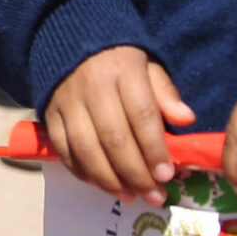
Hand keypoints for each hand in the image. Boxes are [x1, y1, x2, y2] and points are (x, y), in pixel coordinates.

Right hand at [44, 45, 195, 205]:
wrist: (69, 39)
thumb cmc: (118, 60)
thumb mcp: (148, 66)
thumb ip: (165, 94)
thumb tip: (186, 120)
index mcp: (123, 71)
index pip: (141, 115)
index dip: (154, 149)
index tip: (166, 175)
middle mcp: (93, 87)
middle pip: (114, 138)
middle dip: (136, 174)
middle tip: (153, 196)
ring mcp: (67, 102)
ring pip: (87, 149)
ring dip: (109, 179)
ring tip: (129, 196)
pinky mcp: (50, 114)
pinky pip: (64, 149)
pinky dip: (82, 172)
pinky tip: (101, 184)